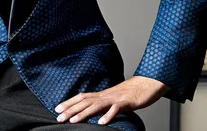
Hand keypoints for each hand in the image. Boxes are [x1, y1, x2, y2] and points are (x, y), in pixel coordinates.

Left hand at [53, 76, 168, 124]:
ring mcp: (116, 98)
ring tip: (73, 121)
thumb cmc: (132, 93)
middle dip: (70, 110)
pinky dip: (108, 116)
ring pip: (97, 106)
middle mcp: (106, 95)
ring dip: (84, 114)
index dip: (69, 102)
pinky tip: (101, 123)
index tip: (57, 109)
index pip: (82, 97)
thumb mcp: (115, 98)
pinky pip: (116, 109)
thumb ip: (104, 104)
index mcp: (103, 94)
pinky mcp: (126, 102)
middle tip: (58, 117)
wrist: (148, 83)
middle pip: (85, 102)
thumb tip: (94, 111)